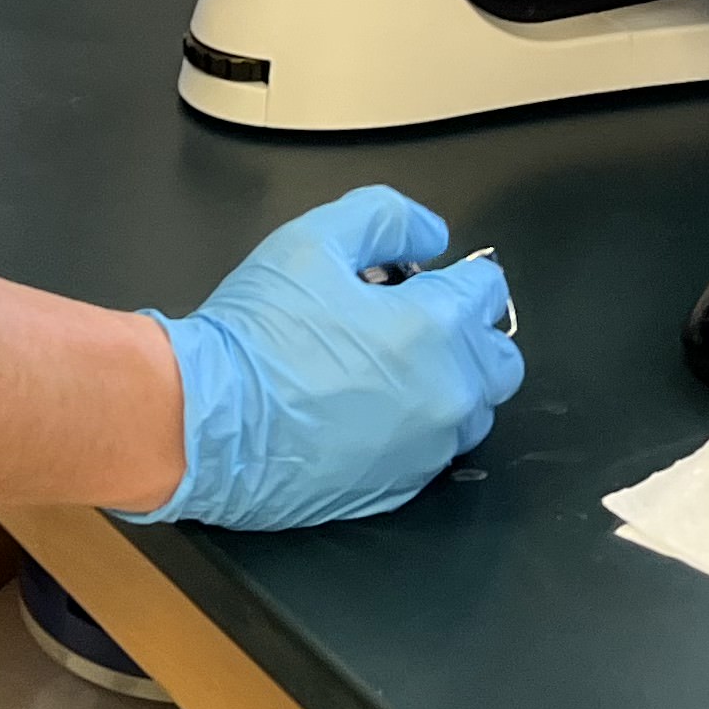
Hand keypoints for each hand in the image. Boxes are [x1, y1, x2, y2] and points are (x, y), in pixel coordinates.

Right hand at [124, 188, 525, 529]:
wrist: (208, 422)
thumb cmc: (258, 332)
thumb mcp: (312, 240)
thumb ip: (385, 219)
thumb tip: (430, 233)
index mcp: (436, 327)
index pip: (488, 291)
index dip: (457, 275)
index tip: (423, 278)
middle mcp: (448, 394)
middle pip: (500, 361)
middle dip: (471, 335)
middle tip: (414, 323)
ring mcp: (426, 449)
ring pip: (471, 414)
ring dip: (448, 387)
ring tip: (387, 370)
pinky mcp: (398, 489)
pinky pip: (431, 453)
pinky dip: (413, 429)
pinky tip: (363, 413)